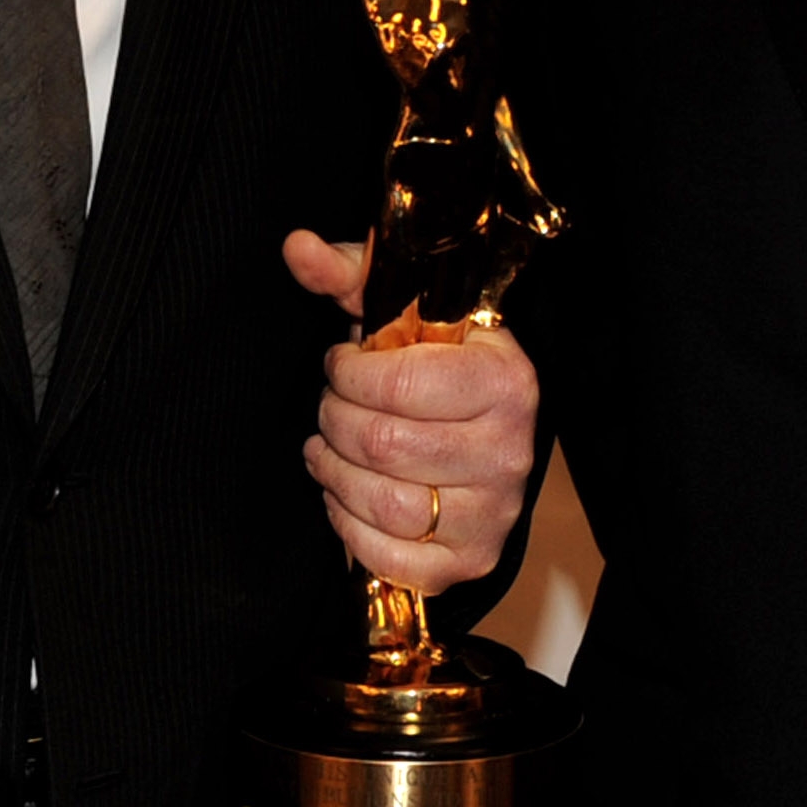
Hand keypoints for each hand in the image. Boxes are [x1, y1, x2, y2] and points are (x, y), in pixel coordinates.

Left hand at [282, 232, 539, 593]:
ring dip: (333, 473)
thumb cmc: (438, 368)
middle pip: (383, 444)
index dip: (349, 373)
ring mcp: (493, 512)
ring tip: (326, 449)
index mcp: (504, 379)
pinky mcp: (470, 559)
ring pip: (382, 503)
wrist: (485, 434)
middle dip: (334, 420)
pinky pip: (391, 558)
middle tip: (331, 406)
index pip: (400, 382)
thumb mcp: (405, 312)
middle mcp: (509, 449)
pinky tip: (344, 496)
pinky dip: (349, 528)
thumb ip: (352, 275)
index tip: (343, 364)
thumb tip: (296, 246)